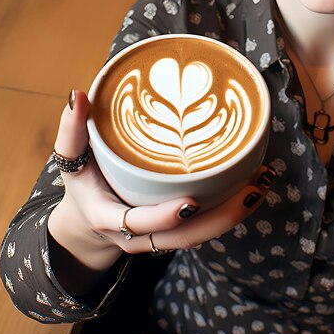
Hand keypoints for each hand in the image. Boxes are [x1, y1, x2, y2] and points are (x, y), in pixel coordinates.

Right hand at [48, 90, 272, 272]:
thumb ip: (72, 130)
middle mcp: (139, 237)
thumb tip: (77, 95)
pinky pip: (204, 226)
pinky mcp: (177, 231)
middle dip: (221, 218)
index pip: (138, 224)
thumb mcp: (71, 160)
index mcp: (111, 219)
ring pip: (200, 235)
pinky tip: (251, 182)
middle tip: (252, 189)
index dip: (164, 216)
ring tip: (262, 182)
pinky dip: (228, 208)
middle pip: (184, 238)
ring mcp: (160, 238)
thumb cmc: (84, 186)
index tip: (191, 201)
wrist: (88, 224)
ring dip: (233, 213)